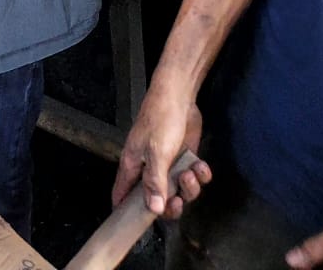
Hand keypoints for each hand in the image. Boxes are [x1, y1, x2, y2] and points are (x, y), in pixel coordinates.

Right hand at [112, 86, 208, 219]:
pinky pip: (193, 178)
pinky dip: (200, 175)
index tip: (139, 227)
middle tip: (178, 201)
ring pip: (179, 191)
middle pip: (157, 201)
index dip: (128, 213)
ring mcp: (168, 165)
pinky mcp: (184, 159)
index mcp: (133, 167)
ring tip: (190, 173)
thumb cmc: (160, 120)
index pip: (123, 196)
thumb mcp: (156, 152)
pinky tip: (200, 165)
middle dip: (171, 205)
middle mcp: (149, 169)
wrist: (179, 96)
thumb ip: (155, 182)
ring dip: (189, 187)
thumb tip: (153, 210)